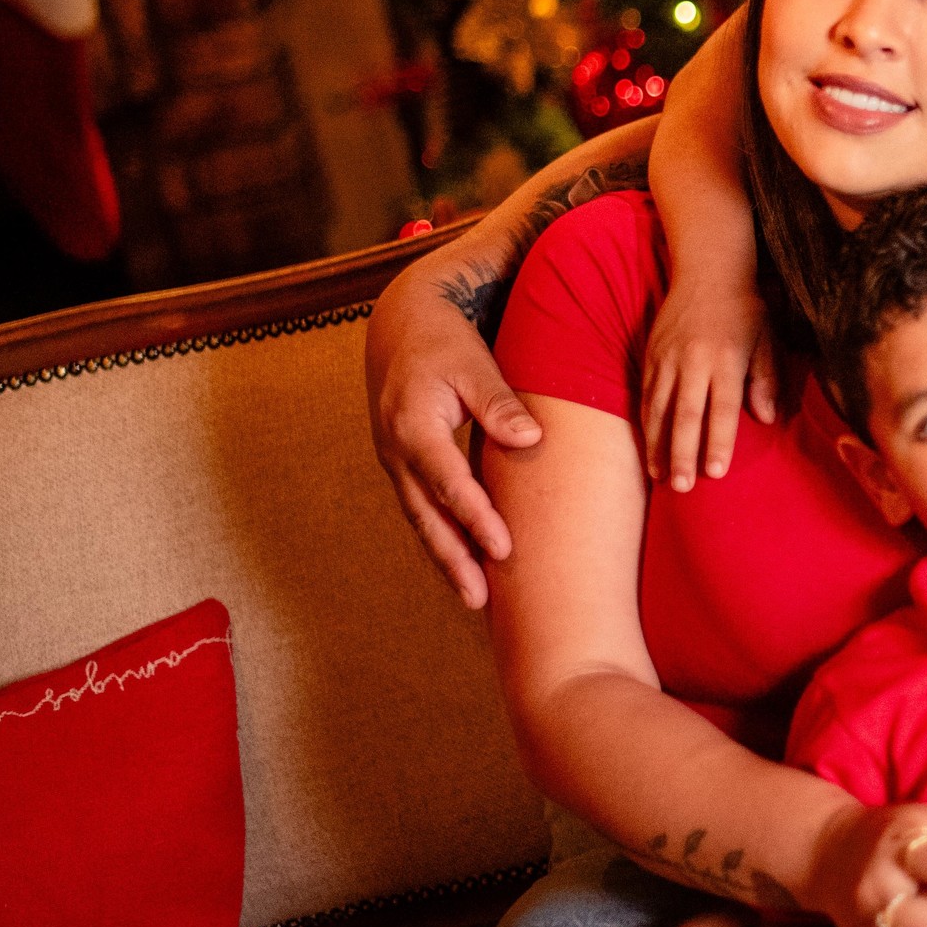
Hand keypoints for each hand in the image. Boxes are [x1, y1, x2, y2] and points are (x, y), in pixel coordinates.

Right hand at [365, 263, 540, 609]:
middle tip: (480, 599)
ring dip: (445, 559)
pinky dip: (440, 539)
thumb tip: (530, 437)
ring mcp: (395, 462)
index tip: (504, 549)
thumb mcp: (473, 362)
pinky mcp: (404, 466)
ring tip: (474, 599)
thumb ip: (498, 402)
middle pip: (426, 516)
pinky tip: (463, 565)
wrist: (400, 326)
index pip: (448, 482)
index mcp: (414, 425)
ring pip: (421, 520)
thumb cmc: (444, 341)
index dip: (475, 517)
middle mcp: (396, 451)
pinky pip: (421, 510)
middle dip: (452, 559)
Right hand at [638, 266, 777, 492]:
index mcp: (727, 358)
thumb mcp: (766, 338)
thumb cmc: (745, 308)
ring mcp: (668, 358)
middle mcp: (694, 360)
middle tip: (682, 486)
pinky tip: (648, 446)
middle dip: (681, 452)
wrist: (708, 269)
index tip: (715, 472)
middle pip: (685, 414)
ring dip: (657, 444)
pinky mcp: (651, 354)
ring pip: (658, 408)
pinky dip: (645, 423)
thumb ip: (766, 379)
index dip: (718, 441)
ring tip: (659, 476)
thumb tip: (768, 418)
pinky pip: (645, 394)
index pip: (722, 407)